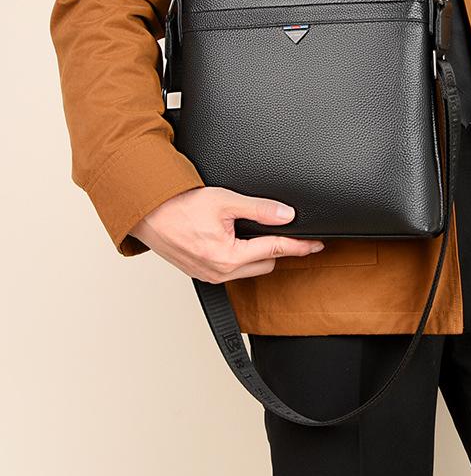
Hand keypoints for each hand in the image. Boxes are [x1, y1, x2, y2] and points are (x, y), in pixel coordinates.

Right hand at [129, 186, 323, 282]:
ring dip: (259, 253)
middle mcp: (219, 272)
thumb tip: (286, 216)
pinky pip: (232, 270)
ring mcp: (209, 275)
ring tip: (258, 233)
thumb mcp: (226, 200)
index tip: (317, 245)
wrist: (148, 212)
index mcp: (228, 257)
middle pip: (265, 263)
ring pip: (249, 269)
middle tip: (285, 231)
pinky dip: (241, 257)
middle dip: (277, 248)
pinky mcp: (201, 273)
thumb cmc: (180, 206)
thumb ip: (259, 209)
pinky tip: (239, 242)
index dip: (299, 246)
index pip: (275, 250)